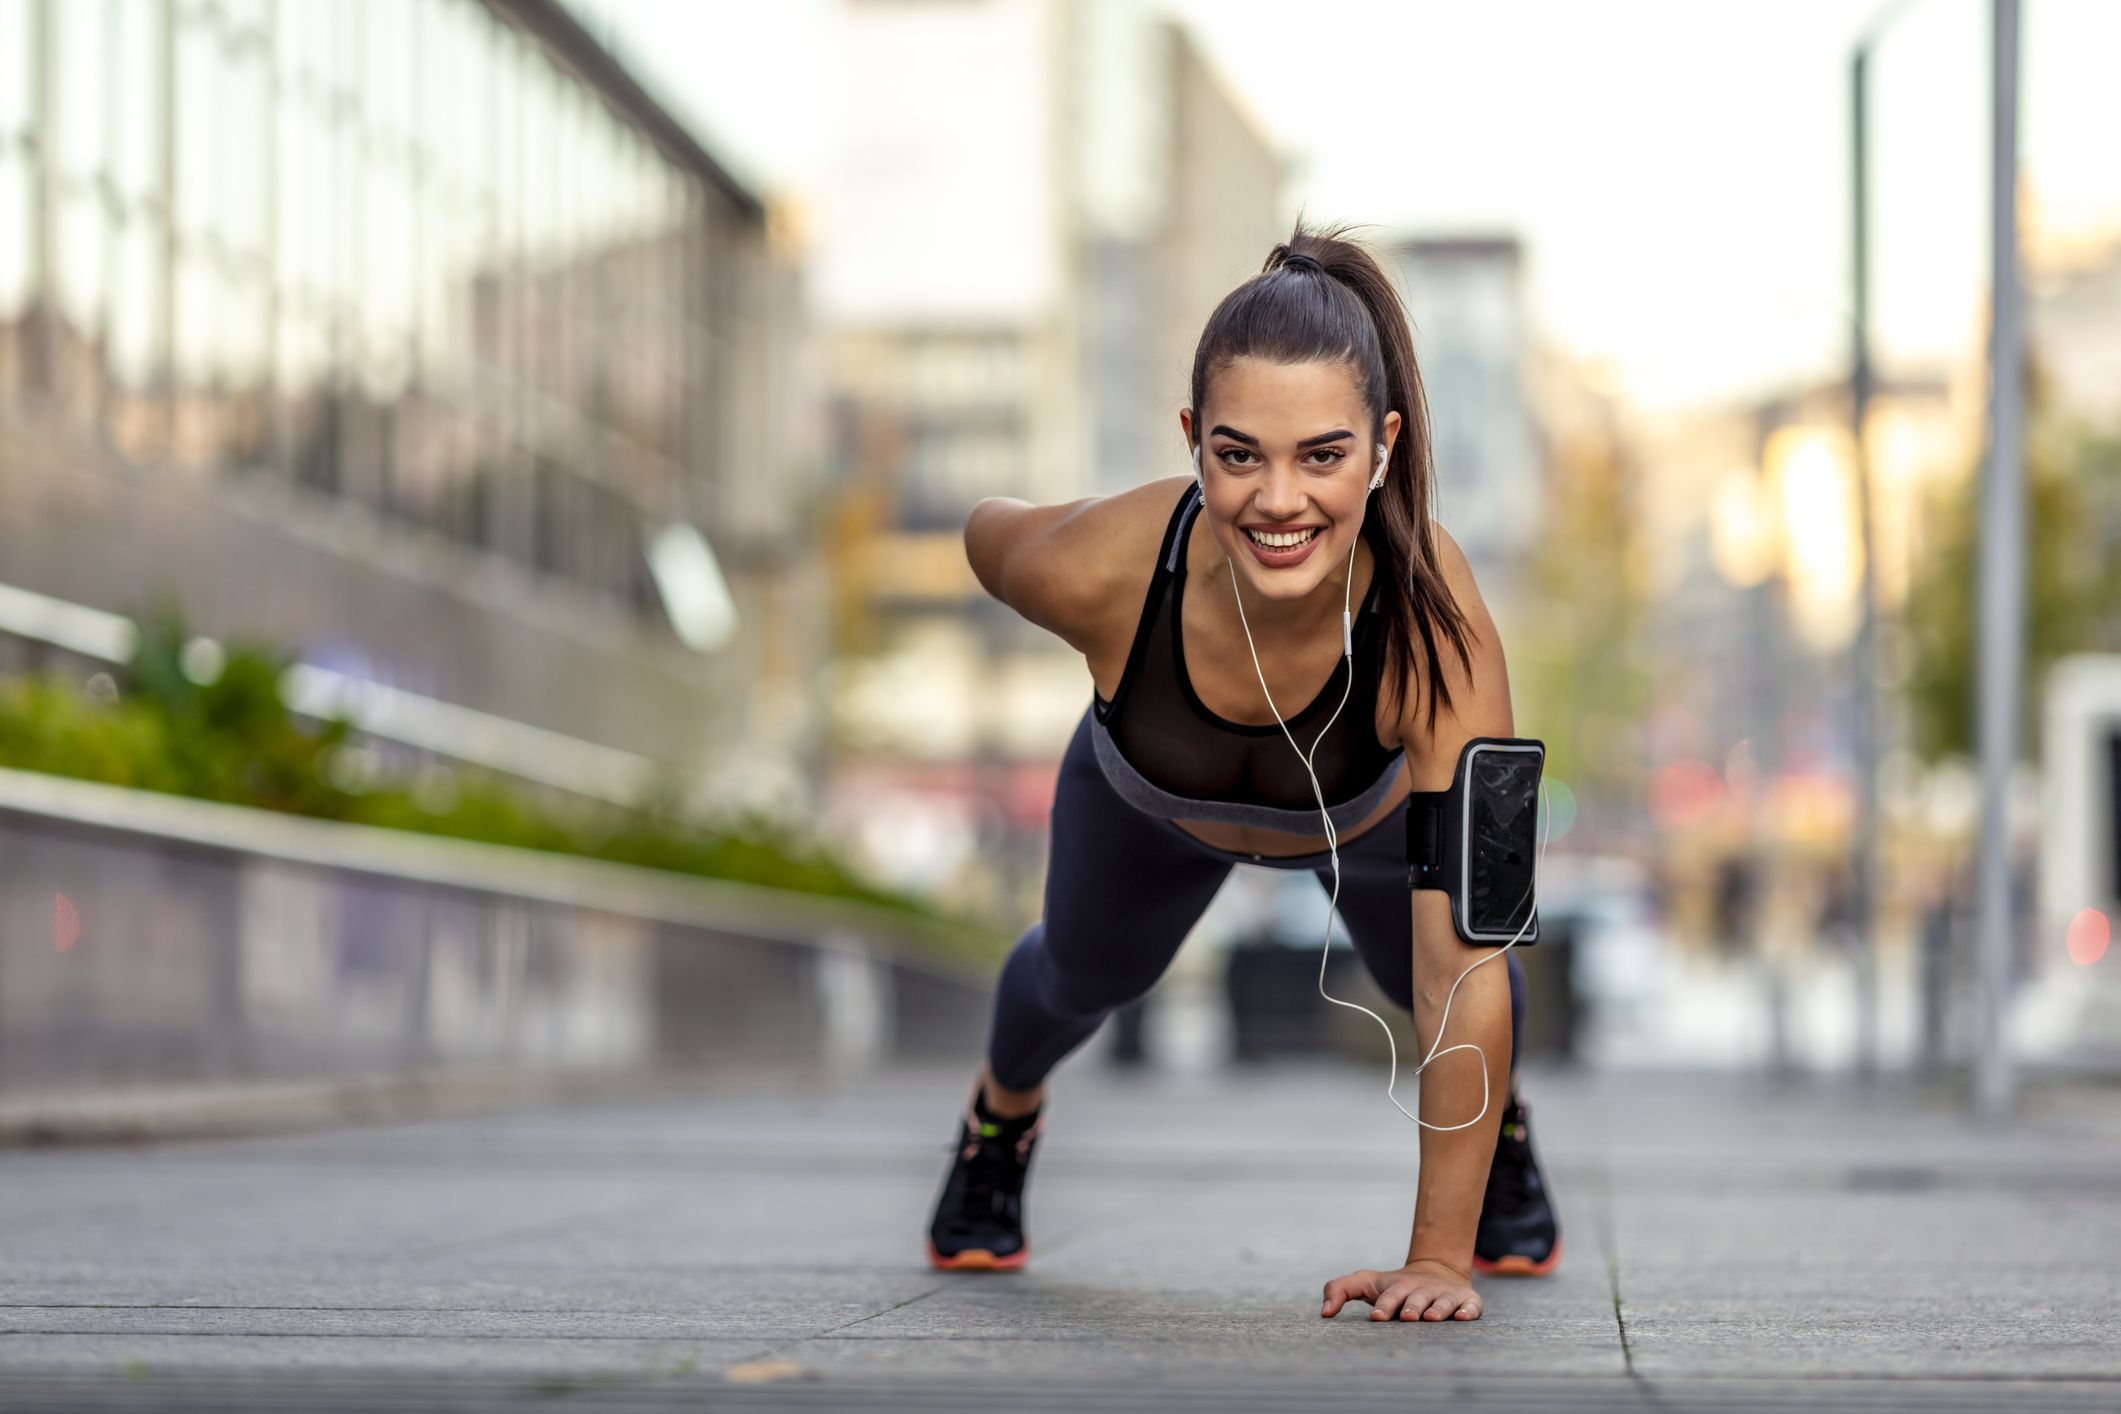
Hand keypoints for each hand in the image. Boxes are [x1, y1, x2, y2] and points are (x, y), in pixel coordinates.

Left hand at [1320, 1259, 1481, 1321]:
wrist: (1436, 1271)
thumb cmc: (1393, 1286)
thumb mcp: (1365, 1283)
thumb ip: (1339, 1290)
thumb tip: (1323, 1312)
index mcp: (1398, 1288)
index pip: (1389, 1296)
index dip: (1384, 1306)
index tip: (1376, 1317)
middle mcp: (1422, 1290)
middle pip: (1416, 1298)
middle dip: (1411, 1307)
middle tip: (1407, 1318)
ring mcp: (1445, 1295)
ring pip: (1442, 1302)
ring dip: (1438, 1309)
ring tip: (1431, 1319)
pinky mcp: (1466, 1300)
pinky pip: (1470, 1305)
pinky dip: (1468, 1310)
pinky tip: (1462, 1317)